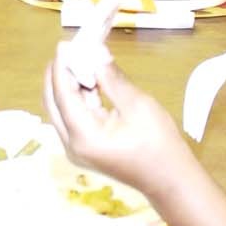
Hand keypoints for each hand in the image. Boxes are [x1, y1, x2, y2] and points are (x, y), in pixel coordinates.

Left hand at [42, 47, 192, 195]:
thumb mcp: (137, 105)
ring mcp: (77, 149)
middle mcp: (72, 145)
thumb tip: (95, 53)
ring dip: (69, 85)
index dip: (62, 67)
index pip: (62, 94)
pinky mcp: (85, 148)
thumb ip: (112, 79)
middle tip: (69, 49)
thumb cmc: (159, 145)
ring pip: (62, 109)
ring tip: (80, 58)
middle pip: (54, 102)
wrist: (171, 181)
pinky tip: (89, 79)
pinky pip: (74, 118)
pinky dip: (79, 98)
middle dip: (59, 74)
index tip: (65, 43)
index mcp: (83, 136)